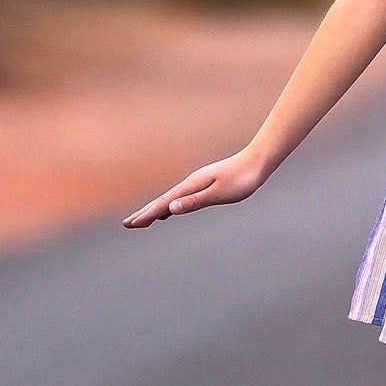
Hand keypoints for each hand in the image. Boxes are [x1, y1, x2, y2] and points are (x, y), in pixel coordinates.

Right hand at [121, 148, 268, 227]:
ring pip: (170, 200)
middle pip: (163, 201)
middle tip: (127, 224)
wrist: (257, 161)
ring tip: (143, 220)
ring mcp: (197, 184)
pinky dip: (170, 206)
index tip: (131, 225)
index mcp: (191, 186)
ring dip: (155, 210)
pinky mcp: (205, 185)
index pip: (164, 204)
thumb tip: (171, 208)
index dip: (147, 215)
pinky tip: (170, 211)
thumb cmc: (242, 179)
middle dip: (145, 213)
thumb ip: (195, 201)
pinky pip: (181, 198)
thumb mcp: (219, 193)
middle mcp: (191, 184)